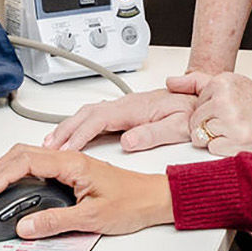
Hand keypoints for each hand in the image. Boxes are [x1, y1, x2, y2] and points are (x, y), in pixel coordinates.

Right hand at [0, 144, 173, 237]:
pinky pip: (39, 164)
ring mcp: (70, 163)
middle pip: (21, 154)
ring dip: (5, 169)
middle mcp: (69, 158)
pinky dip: (18, 171)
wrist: (154, 198)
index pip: (26, 162)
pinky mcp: (72, 171)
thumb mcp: (92, 218)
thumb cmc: (132, 201)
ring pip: (28, 156)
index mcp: (72, 162)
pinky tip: (14, 183)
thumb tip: (26, 226)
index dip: (1, 176)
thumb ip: (55, 221)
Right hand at [42, 86, 197, 151]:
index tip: (64, 149)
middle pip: (87, 113)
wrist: (205, 101)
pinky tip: (72, 133)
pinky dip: (78, 123)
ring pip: (88, 112)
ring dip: (68, 126)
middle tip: (46, 148)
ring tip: (51, 143)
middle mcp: (127, 103)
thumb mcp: (178, 127)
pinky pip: (95, 115)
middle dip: (64, 130)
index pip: (99, 119)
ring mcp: (125, 106)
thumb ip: (152, 134)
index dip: (78, 134)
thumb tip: (126, 143)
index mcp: (135, 108)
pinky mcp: (127, 110)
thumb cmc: (192, 113)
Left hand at [170, 72, 251, 154]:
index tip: (225, 110)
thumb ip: (197, 82)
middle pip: (194, 122)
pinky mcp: (238, 143)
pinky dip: (223, 149)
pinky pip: (212, 149)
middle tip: (230, 124)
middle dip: (207, 126)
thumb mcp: (230, 84)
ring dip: (215, 138)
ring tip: (234, 131)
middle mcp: (226, 100)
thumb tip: (170, 82)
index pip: (194, 104)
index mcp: (222, 82)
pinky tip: (237, 141)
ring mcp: (232, 122)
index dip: (207, 111)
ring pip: (201, 136)